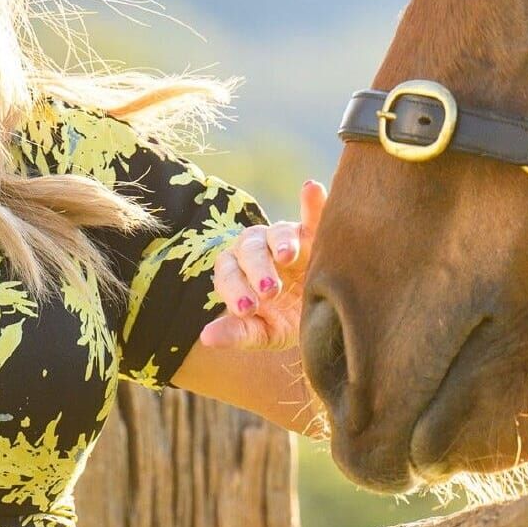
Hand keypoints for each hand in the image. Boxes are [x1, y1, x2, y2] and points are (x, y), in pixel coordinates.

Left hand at [199, 179, 325, 352]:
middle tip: (269, 291)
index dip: (235, 290)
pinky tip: (312, 188)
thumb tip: (206, 338)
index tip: (246, 310)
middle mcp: (257, 249)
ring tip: (288, 255)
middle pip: (250, 250)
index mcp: (237, 271)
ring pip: (278, 233)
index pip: (228, 274)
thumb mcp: (262, 332)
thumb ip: (237, 333)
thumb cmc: (283, 322)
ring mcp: (286, 238)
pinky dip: (314, 202)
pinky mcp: (315, 233)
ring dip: (282, 241)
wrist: (321, 316)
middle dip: (257, 269)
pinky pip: (314, 214)